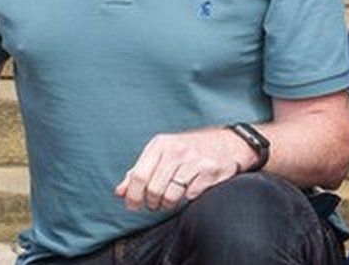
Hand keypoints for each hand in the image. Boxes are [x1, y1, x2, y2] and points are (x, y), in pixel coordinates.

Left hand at [114, 128, 253, 211]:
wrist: (229, 142)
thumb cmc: (189, 150)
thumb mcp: (161, 154)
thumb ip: (139, 172)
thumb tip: (119, 193)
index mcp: (159, 145)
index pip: (138, 176)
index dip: (133, 195)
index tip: (133, 206)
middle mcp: (175, 151)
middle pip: (153, 189)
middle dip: (151, 203)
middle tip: (154, 205)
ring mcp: (194, 161)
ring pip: (171, 196)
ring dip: (168, 205)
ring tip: (170, 201)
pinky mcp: (211, 171)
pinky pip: (191, 196)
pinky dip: (188, 199)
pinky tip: (190, 192)